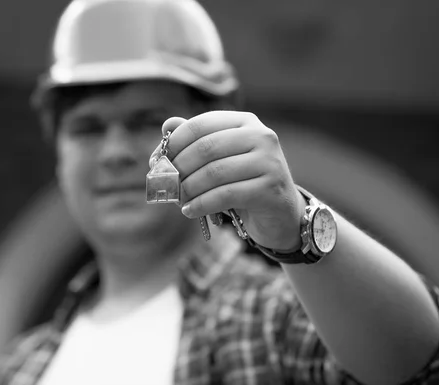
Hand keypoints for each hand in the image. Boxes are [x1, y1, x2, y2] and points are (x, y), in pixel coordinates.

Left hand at [149, 111, 305, 250]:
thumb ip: (195, 141)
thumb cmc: (244, 183)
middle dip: (179, 167)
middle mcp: (261, 136)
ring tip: (178, 199)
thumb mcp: (220, 160)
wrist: (281, 214)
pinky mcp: (270, 189)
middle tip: (166, 184)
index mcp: (245, 122)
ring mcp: (269, 162)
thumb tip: (166, 125)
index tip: (157, 160)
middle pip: (206, 148)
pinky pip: (225, 195)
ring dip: (189, 189)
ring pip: (214, 173)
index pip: (201, 124)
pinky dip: (201, 205)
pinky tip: (189, 211)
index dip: (174, 142)